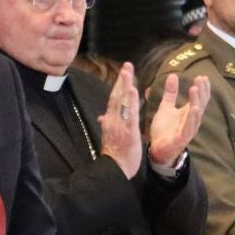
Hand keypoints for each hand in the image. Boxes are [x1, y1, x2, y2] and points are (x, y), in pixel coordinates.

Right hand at [97, 61, 144, 178]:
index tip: (123, 73)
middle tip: (126, 65)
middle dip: (122, 80)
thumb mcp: (109, 137)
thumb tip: (101, 117)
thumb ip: (107, 125)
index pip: (114, 99)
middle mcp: (113, 120)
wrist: (114, 169)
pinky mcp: (129, 131)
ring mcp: (120, 125)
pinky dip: (131, 101)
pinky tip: (133, 90)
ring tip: (128, 71)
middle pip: (117, 96)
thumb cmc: (114, 156)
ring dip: (125, 85)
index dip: (118, 85)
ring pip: (122, 102)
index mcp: (110, 121)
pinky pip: (130, 114)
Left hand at [149, 73, 209, 167]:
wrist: (157, 150)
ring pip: (196, 114)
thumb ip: (170, 93)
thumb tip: (173, 75)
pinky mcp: (182, 138)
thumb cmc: (164, 129)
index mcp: (188, 113)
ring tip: (195, 89)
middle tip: (201, 79)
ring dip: (196, 101)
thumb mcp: (165, 107)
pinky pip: (188, 128)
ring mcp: (188, 130)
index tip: (202, 76)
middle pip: (200, 104)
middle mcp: (191, 121)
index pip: (199, 99)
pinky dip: (192, 118)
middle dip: (201, 91)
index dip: (202, 88)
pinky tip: (193, 108)